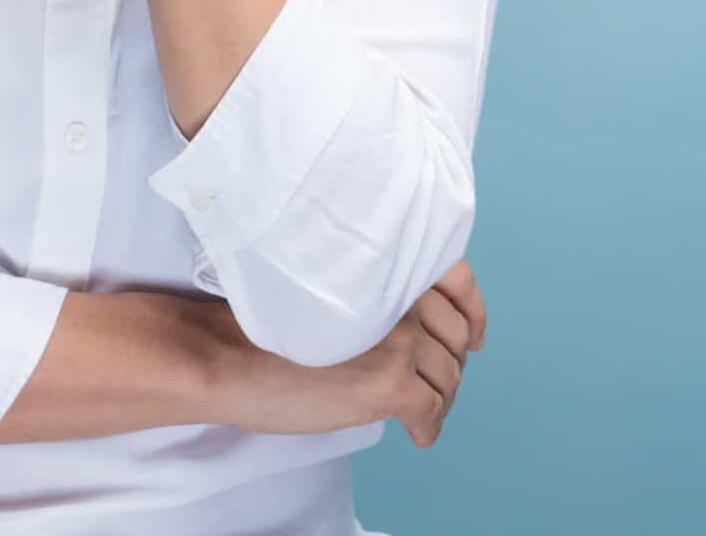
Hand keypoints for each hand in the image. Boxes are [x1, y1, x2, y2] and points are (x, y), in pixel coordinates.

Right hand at [195, 258, 487, 447]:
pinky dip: (428, 429)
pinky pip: (430, 413)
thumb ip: (377, 296)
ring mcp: (401, 340)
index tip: (476, 336)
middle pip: (455, 339)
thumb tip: (413, 329)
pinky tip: (417, 436)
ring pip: (448, 378)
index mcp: (389, 270)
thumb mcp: (333, 291)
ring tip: (422, 413)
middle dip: (449, 366)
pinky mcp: (391, 383)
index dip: (472, 314)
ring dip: (440, 400)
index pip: (458, 281)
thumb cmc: (265, 325)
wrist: (229, 356)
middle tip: (435, 386)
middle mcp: (403, 299)